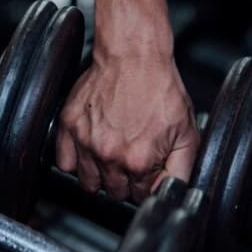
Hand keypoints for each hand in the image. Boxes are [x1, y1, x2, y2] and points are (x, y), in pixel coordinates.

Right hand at [55, 52, 198, 202]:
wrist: (133, 56)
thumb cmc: (159, 87)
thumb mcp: (186, 131)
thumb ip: (180, 169)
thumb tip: (170, 192)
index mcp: (139, 160)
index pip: (140, 196)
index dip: (146, 185)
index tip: (147, 171)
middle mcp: (109, 155)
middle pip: (113, 193)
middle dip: (124, 182)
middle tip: (131, 160)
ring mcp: (85, 142)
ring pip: (88, 183)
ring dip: (100, 175)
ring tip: (111, 156)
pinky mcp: (68, 127)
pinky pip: (64, 163)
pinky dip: (75, 161)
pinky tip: (90, 150)